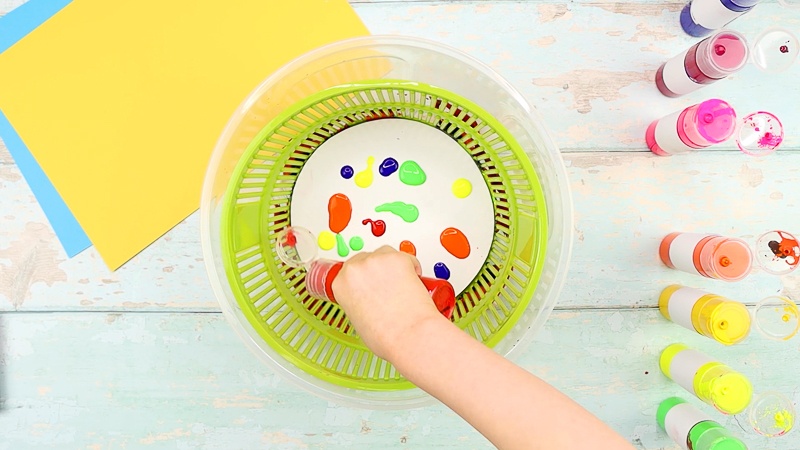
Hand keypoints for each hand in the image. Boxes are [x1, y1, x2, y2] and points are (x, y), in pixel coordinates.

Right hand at [331, 246, 441, 360]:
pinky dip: (411, 267)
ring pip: (384, 255)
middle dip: (376, 271)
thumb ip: (357, 303)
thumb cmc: (387, 337)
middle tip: (388, 287)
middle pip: (365, 259)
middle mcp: (355, 269)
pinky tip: (412, 283)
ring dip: (392, 267)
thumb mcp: (358, 322)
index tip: (369, 284)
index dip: (362, 279)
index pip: (348, 272)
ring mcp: (376, 261)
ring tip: (401, 287)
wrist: (409, 336)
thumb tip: (367, 300)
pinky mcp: (397, 258)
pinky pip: (405, 257)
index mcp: (340, 285)